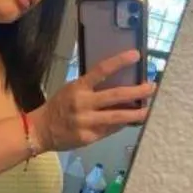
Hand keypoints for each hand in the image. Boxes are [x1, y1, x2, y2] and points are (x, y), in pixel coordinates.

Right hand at [29, 50, 154, 151]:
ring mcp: (86, 121)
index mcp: (78, 87)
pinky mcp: (88, 137)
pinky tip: (130, 123)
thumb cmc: (59, 107)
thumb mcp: (71, 91)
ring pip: (117, 117)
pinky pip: (109, 130)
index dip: (120, 61)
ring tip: (149, 110)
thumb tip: (120, 88)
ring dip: (136, 113)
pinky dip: (121, 125)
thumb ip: (92, 89)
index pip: (101, 70)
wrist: (41, 130)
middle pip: (116, 95)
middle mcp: (83, 103)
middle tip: (151, 87)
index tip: (136, 55)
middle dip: (138, 91)